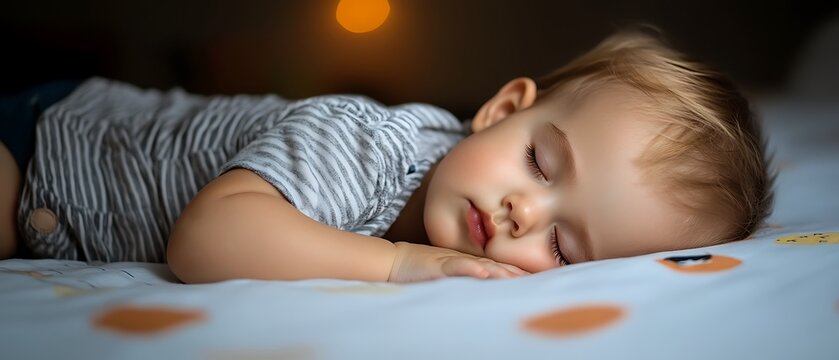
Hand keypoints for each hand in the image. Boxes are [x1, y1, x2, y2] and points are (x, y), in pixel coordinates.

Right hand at [387, 242, 529, 282]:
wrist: (396, 260)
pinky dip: (471, 269)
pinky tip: (482, 273)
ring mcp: (453, 261)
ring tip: (517, 278)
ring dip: (500, 271)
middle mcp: (466, 260)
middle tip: (538, 281)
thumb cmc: (423, 269)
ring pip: (482, 265)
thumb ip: (469, 279)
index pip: (499, 269)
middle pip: (497, 267)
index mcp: (471, 263)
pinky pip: (457, 266)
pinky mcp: (439, 265)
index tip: (538, 281)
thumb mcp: (450, 274)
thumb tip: (489, 287)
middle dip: (517, 274)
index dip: (518, 274)